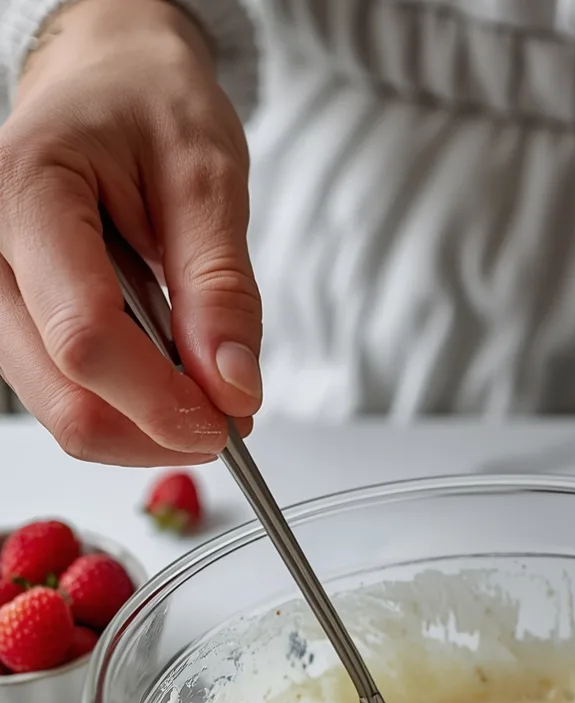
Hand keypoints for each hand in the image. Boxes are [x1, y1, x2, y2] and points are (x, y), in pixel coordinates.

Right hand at [0, 0, 260, 464]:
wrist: (110, 84)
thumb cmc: (150, 107)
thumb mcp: (208, 176)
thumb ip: (221, 287)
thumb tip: (234, 388)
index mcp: (25, 190)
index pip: (85, 335)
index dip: (163, 398)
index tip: (231, 416)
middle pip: (65, 395)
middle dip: (158, 427)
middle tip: (229, 416)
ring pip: (64, 412)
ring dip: (145, 426)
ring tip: (203, 386)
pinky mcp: (14, 328)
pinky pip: (68, 399)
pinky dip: (131, 408)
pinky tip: (168, 376)